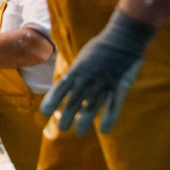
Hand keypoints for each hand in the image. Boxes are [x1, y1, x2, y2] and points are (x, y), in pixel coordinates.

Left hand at [40, 9, 155, 134]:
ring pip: (92, 105)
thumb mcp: (83, 57)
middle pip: (75, 100)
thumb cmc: (101, 47)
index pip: (61, 87)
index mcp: (78, 69)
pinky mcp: (119, 86)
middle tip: (62, 127)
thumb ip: (76, 72)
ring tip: (79, 131)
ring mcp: (104, 83)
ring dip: (85, 120)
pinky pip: (114, 105)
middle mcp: (88, 78)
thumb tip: (66, 85)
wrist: (124, 37)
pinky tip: (105, 130)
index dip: (52, 100)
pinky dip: (110, 118)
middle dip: (67, 115)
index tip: (45, 112)